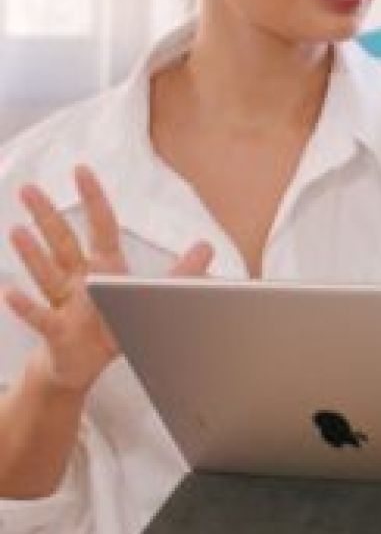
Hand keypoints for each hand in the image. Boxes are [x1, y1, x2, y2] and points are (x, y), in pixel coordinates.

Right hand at [4, 168, 211, 393]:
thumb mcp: (150, 297)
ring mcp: (64, 303)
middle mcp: (79, 280)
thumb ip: (181, 273)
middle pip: (62, 242)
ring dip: (32, 253)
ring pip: (47, 273)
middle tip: (28, 188)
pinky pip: (39, 316)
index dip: (93, 199)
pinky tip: (9, 291)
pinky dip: (24, 305)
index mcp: (105, 268)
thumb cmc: (113, 324)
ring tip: (17, 230)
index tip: (81, 169)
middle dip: (46, 216)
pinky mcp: (56, 330)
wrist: (83, 364)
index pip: (100, 227)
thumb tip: (207, 246)